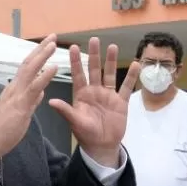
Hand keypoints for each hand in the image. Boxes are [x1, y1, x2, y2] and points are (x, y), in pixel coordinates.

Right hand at [0, 34, 62, 162]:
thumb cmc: (5, 129)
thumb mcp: (21, 111)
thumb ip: (32, 100)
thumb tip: (41, 92)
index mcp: (15, 89)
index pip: (27, 67)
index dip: (37, 55)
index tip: (48, 45)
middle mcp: (15, 87)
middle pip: (28, 62)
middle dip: (41, 48)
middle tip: (53, 36)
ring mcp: (17, 94)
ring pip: (30, 69)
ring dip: (42, 55)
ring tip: (53, 44)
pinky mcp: (21, 104)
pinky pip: (34, 87)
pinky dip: (44, 75)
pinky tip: (53, 66)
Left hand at [48, 37, 140, 167]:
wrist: (102, 146)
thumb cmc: (86, 134)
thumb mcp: (75, 122)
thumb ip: (65, 110)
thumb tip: (50, 101)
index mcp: (81, 94)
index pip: (78, 74)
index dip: (76, 61)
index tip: (73, 47)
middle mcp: (94, 91)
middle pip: (94, 69)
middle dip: (94, 55)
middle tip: (94, 39)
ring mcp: (108, 95)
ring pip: (110, 74)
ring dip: (111, 61)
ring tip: (113, 46)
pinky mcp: (121, 102)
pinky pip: (126, 87)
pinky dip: (131, 77)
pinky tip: (135, 65)